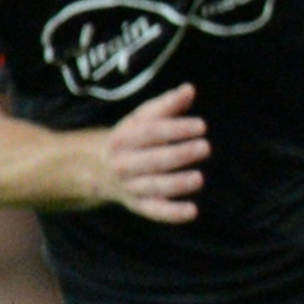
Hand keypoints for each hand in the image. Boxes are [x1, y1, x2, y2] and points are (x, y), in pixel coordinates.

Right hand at [100, 84, 206, 222]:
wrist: (96, 169)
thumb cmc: (130, 138)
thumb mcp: (141, 119)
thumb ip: (166, 105)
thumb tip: (189, 90)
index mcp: (123, 138)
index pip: (151, 132)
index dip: (176, 128)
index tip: (202, 125)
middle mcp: (123, 163)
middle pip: (153, 159)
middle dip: (180, 154)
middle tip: (206, 147)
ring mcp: (129, 186)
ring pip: (153, 186)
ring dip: (177, 184)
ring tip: (199, 178)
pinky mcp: (137, 205)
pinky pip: (153, 211)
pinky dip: (171, 214)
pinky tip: (193, 211)